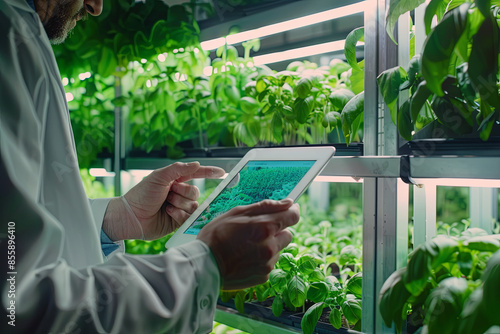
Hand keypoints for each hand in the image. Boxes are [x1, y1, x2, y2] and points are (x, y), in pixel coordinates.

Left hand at [103, 162, 224, 240]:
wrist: (131, 216)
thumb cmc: (141, 194)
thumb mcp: (158, 177)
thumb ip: (178, 169)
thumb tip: (197, 164)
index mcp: (175, 179)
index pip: (196, 173)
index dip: (209, 172)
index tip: (222, 173)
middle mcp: (179, 193)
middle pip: (196, 191)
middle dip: (183, 192)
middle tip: (168, 193)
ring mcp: (180, 207)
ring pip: (194, 205)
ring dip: (180, 204)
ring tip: (166, 205)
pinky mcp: (179, 221)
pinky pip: (189, 217)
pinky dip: (180, 214)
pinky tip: (168, 213)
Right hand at [197, 199, 299, 289]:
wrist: (204, 265)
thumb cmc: (217, 235)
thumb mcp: (237, 212)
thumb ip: (266, 206)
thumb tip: (288, 203)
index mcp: (265, 227)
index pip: (293, 216)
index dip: (291, 211)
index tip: (288, 210)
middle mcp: (270, 246)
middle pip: (288, 234)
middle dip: (277, 230)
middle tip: (257, 230)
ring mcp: (268, 263)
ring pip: (279, 249)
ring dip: (269, 245)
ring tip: (247, 245)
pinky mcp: (264, 276)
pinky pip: (270, 262)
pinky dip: (262, 258)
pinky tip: (246, 257)